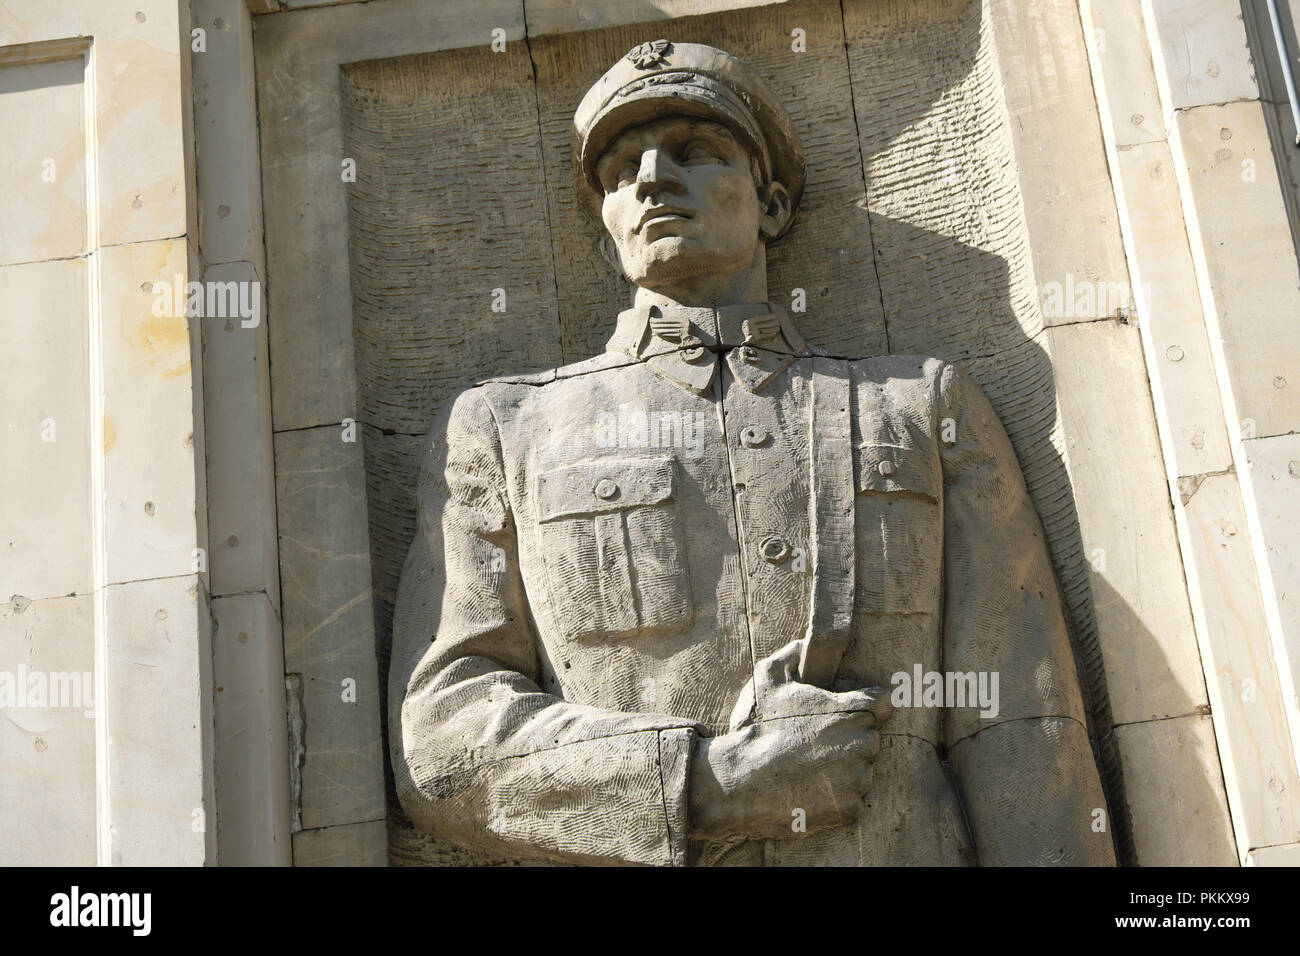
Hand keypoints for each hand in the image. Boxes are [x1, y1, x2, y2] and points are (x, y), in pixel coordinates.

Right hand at [688, 640, 891, 841]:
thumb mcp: (769, 678)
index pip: (885, 703)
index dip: (867, 705)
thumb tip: (805, 644)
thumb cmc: (760, 727)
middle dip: (850, 739)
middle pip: (871, 738)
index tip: (848, 712)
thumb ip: (792, 654)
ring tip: (812, 768)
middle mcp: (863, 745)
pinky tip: (812, 789)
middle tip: (817, 743)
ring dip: (845, 769)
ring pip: (862, 770)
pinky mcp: (850, 809)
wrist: (744, 780)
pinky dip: (836, 798)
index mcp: (853, 712)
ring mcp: (858, 779)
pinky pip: (851, 800)